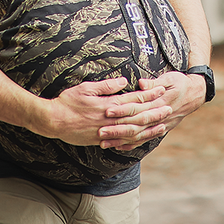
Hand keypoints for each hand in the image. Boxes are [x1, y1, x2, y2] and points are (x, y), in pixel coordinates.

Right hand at [40, 76, 170, 146]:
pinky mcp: (102, 140)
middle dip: (155, 112)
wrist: (53, 122)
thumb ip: (106, 86)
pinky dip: (134, 141)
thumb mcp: (86, 88)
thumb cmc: (67, 102)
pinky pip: (122, 141)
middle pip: (138, 116)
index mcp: (109, 105)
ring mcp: (107, 131)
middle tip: (169, 108)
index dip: (149, 94)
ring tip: (162, 125)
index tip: (161, 90)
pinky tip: (142, 139)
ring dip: (149, 128)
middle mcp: (111, 120)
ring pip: (133, 131)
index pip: (134, 99)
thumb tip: (123, 82)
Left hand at [104, 70, 206, 150]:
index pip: (137, 108)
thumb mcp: (170, 78)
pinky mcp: (160, 130)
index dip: (122, 110)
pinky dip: (130, 145)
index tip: (107, 110)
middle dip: (116, 129)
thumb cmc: (180, 83)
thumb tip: (141, 83)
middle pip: (135, 125)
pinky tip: (117, 147)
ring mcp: (160, 126)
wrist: (195, 95)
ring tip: (104, 142)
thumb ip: (154, 82)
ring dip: (120, 140)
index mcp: (159, 103)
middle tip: (100, 131)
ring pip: (137, 136)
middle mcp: (159, 117)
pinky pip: (143, 140)